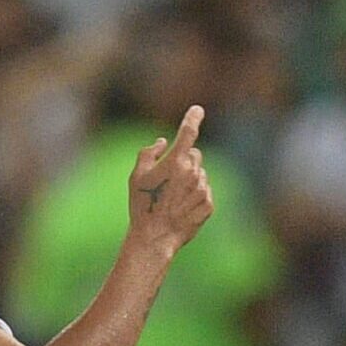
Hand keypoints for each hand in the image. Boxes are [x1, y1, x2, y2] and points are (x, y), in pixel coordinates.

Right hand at [126, 105, 214, 254]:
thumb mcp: (137, 175)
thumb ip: (149, 153)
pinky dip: (195, 195)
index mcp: (176, 162)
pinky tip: (181, 207)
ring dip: (190, 178)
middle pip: (195, 155)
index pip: (188, 133)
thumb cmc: (142, 204)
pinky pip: (204, 191)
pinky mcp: (209, 205)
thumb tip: (164, 142)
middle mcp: (193, 173)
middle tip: (168, 176)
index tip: (198, 109)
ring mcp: (202, 190)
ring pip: (200, 174)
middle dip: (184, 159)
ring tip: (172, 196)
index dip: (193, 118)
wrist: (155, 236)